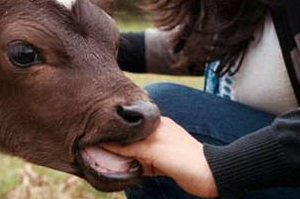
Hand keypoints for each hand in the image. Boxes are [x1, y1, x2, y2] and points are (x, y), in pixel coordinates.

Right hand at [101, 117, 217, 197]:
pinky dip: (130, 167)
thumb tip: (104, 144)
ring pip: (132, 152)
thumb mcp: (152, 150)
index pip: (126, 126)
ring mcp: (158, 150)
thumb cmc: (183, 157)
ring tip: (100, 158)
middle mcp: (154, 134)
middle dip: (112, 143)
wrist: (209, 175)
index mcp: (154, 124)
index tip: (90, 135)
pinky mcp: (160, 164)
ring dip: (120, 157)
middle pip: (127, 138)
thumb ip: (128, 147)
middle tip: (91, 147)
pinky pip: (140, 164)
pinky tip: (118, 170)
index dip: (109, 130)